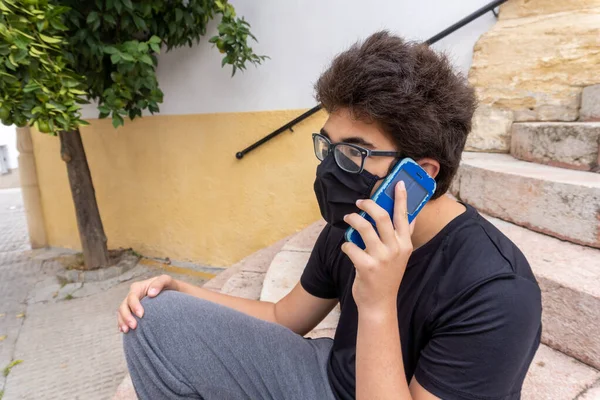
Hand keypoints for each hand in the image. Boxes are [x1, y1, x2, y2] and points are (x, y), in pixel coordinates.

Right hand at [117, 274, 177, 332]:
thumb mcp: (166, 280)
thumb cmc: (169, 286)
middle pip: (123, 306)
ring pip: (121, 313)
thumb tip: (151, 293)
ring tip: (127, 331)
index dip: (134, 306)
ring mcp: (131, 305)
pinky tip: (125, 331)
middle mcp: (132, 296)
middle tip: (134, 326)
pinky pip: (123, 319)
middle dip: (126, 317)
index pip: (132, 297)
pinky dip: (122, 324)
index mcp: (138, 288)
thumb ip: (159, 283)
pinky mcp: (132, 313)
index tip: (141, 315)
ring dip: (122, 322)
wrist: (173, 294)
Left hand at [341, 181, 413, 313]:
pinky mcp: (366, 266)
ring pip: (363, 227)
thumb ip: (403, 236)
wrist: (380, 304)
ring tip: (349, 218)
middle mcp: (395, 249)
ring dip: (353, 220)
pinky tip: (347, 247)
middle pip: (381, 216)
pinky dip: (346, 244)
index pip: (405, 216)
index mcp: (405, 245)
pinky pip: (350, 246)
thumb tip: (410, 215)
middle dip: (368, 204)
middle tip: (360, 202)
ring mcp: (381, 258)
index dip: (401, 198)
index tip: (399, 184)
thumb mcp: (401, 256)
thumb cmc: (387, 277)